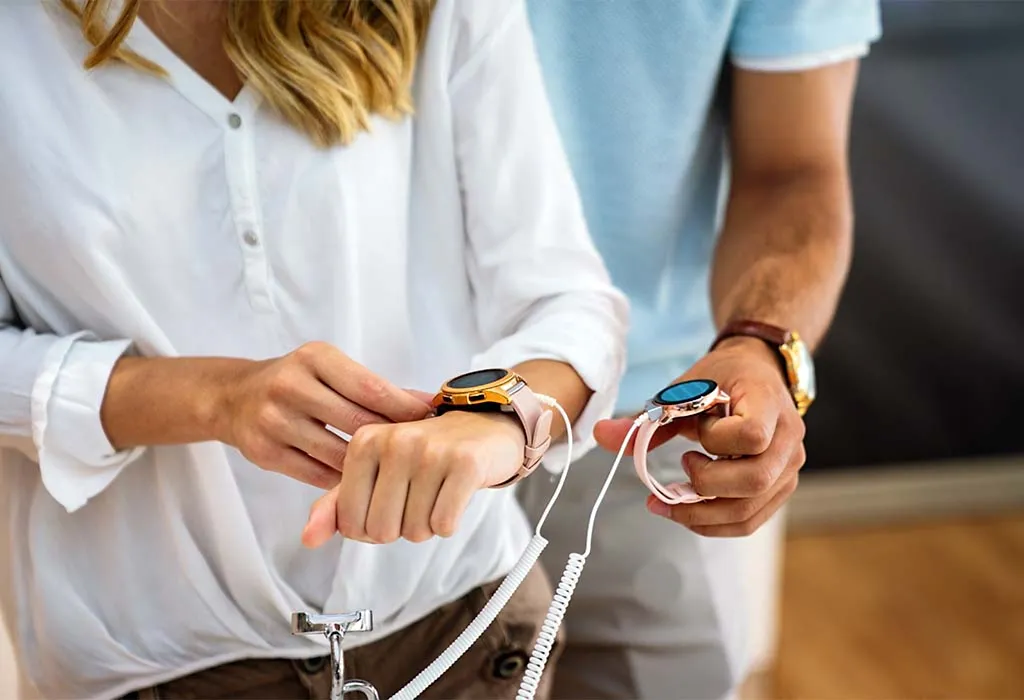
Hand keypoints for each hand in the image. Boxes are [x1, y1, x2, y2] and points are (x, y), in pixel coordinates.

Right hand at [216, 341, 432, 488]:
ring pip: (339, 455)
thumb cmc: (296, 381)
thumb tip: (427, 404)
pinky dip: (345, 481)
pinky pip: (318, 475)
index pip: (370, 388)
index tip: (432, 421)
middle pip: (357, 423)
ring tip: (398, 471)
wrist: (233, 397)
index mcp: (314, 358)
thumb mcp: (329, 368)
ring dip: (371, 466)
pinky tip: (364, 482)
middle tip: (421, 452)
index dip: (405, 409)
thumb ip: (372, 386)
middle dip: (393, 439)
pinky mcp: (265, 454)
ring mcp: (274, 422)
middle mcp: (290, 386)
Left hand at [301, 410, 526, 546]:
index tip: (391, 502)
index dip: (372, 528)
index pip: (351, 523)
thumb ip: (338, 504)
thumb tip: (308, 539)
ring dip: (428, 524)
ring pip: (416, 531)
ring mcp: (431, 451)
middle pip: (383, 530)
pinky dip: (450, 522)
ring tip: (437, 492)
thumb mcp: (376, 472)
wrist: (485, 428)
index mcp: (365, 441)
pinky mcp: (465, 464)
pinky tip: (454, 494)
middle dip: (402, 527)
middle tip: (418, 497)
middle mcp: (395, 441)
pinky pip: (445, 524)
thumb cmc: (425, 454)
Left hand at [594, 336, 805, 536]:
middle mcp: (789, 440)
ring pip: (750, 511)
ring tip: (669, 502)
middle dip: (705, 488)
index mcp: (769, 404)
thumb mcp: (685, 388)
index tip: (698, 433)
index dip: (717, 441)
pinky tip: (686, 511)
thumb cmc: (723, 377)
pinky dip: (713, 523)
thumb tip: (601, 436)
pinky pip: (749, 519)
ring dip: (702, 515)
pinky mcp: (779, 488)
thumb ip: (648, 419)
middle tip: (681, 470)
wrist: (757, 375)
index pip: (752, 436)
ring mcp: (789, 468)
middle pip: (754, 482)